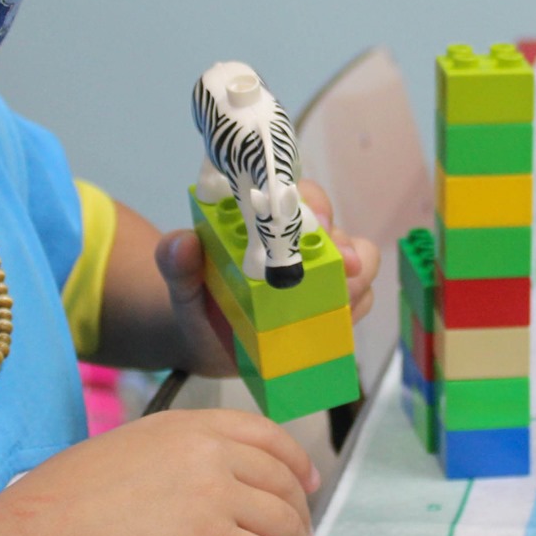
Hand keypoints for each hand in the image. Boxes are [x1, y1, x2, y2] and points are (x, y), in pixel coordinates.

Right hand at [3, 409, 319, 535]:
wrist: (47, 532)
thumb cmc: (71, 501)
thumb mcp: (133, 450)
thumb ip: (179, 457)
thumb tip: (211, 485)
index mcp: (191, 426)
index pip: (266, 435)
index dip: (296, 461)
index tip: (308, 482)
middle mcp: (210, 453)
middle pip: (282, 483)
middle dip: (298, 517)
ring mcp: (214, 494)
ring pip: (283, 524)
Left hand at [154, 178, 380, 377]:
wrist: (203, 338)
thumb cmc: (196, 296)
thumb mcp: (179, 279)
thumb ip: (176, 261)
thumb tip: (183, 243)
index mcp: (268, 222)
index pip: (300, 197)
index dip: (314, 204)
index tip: (316, 221)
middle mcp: (302, 243)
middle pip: (339, 232)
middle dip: (346, 247)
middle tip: (343, 265)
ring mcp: (320, 276)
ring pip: (359, 266)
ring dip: (357, 281)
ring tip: (343, 299)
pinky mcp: (329, 308)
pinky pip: (357, 303)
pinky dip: (354, 311)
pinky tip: (340, 321)